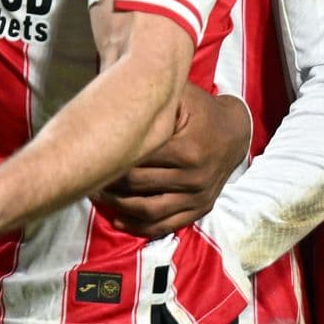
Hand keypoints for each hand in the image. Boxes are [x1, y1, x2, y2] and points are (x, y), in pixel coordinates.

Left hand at [92, 86, 249, 237]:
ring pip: (150, 211)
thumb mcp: (182, 97)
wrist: (236, 132)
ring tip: (99, 196)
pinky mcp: (201, 208)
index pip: (138, 160)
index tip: (91, 156)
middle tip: (88, 176)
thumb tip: (113, 99)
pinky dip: (140, 226)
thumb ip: (154, 100)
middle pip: (139, 186)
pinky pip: (166, 225)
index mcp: (188, 149)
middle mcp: (195, 177)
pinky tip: (118, 219)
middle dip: (110, 183)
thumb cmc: (201, 110)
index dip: (112, 159)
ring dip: (119, 206)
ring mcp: (199, 196)